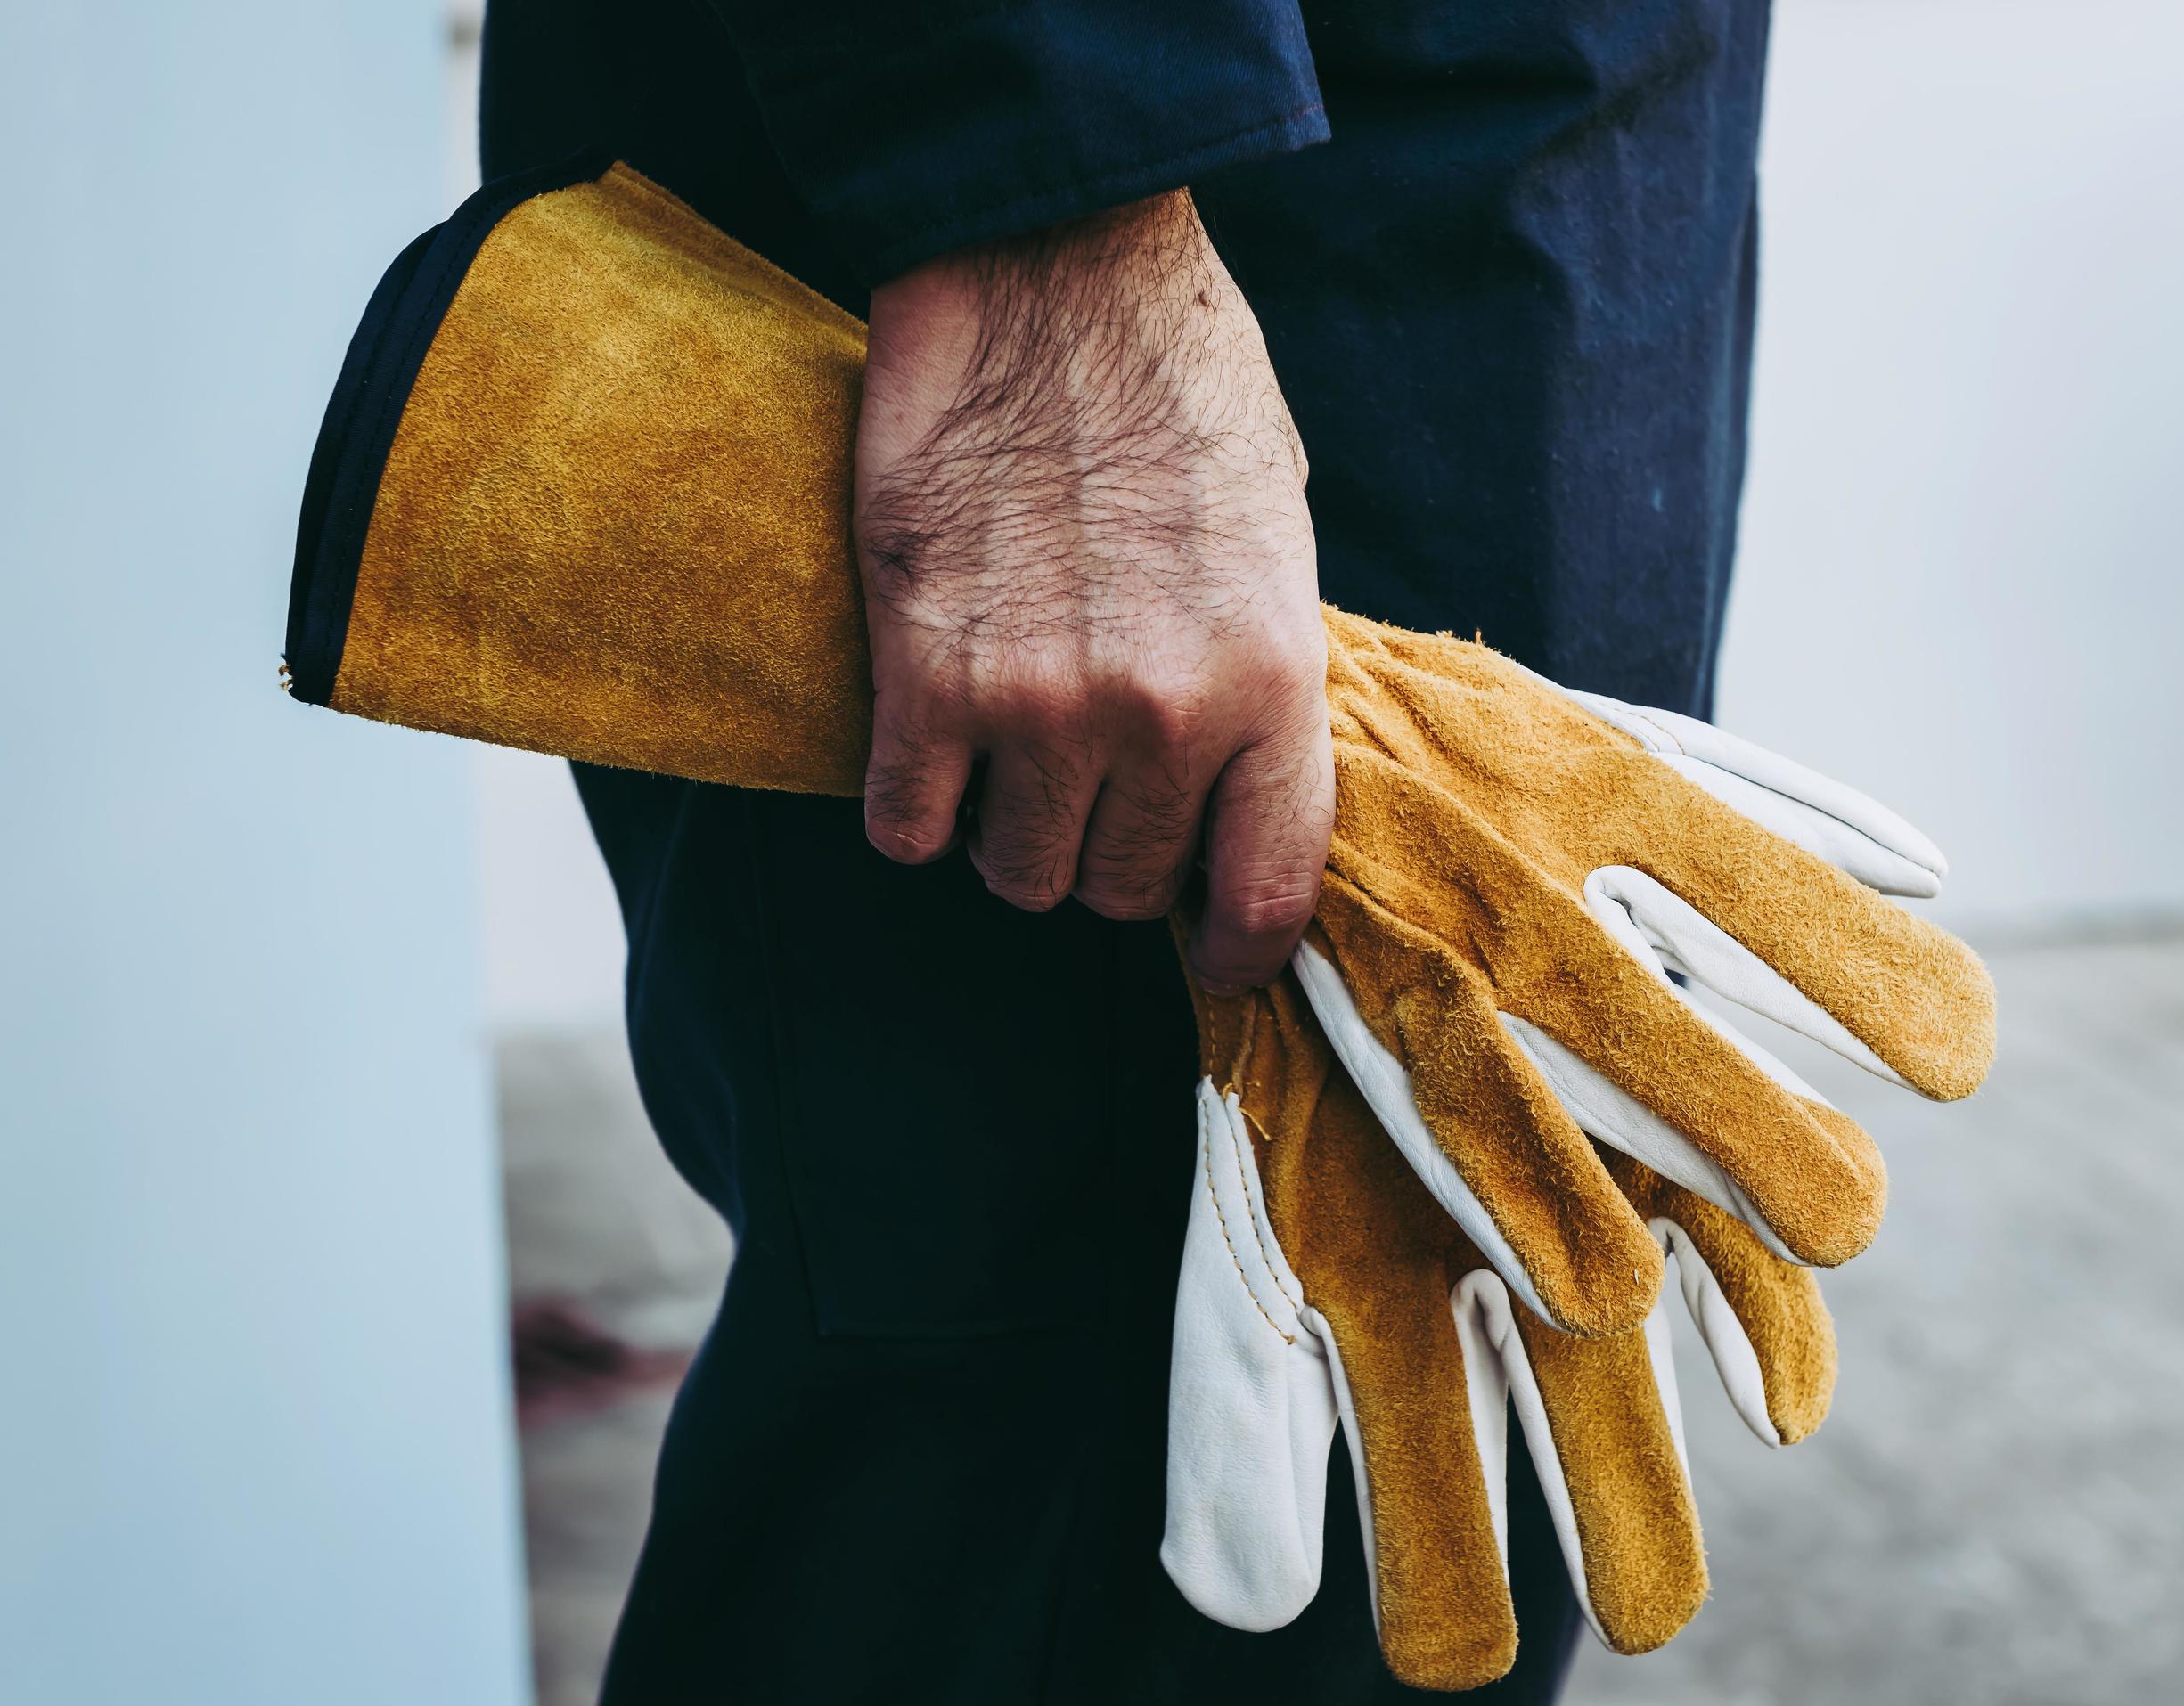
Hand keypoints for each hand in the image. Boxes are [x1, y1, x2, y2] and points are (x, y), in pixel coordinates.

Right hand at [854, 190, 1331, 990]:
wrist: (1050, 273)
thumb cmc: (1181, 392)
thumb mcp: (1276, 545)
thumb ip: (1261, 687)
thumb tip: (1235, 797)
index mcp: (1271, 683)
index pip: (1265, 893)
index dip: (1239, 951)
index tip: (1215, 955)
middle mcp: (1160, 715)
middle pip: (1121, 890)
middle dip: (1110, 861)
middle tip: (1095, 797)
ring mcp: (1036, 704)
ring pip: (1016, 874)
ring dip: (1013, 837)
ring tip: (1013, 765)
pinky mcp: (922, 676)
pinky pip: (908, 829)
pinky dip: (917, 810)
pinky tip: (933, 753)